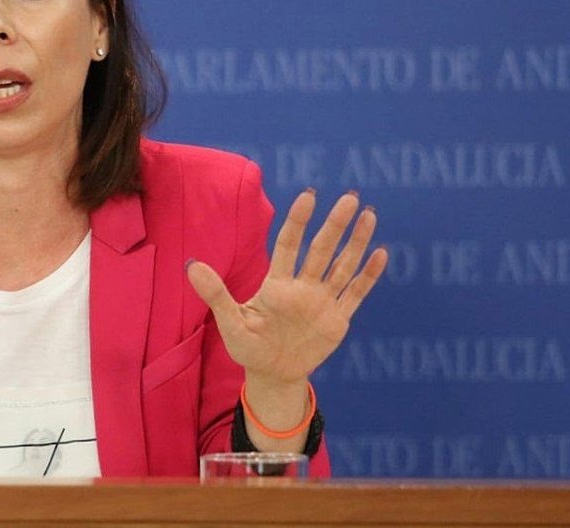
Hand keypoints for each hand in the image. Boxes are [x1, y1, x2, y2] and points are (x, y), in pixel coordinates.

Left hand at [186, 190, 386, 384]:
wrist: (272, 374)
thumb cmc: (248, 346)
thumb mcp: (229, 321)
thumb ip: (215, 293)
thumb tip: (190, 264)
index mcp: (277, 284)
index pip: (289, 245)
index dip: (298, 221)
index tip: (309, 196)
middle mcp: (302, 287)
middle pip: (321, 250)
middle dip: (335, 225)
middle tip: (349, 196)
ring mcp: (322, 301)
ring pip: (342, 265)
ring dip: (355, 241)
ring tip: (368, 213)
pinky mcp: (338, 319)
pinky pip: (356, 293)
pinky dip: (368, 275)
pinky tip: (380, 253)